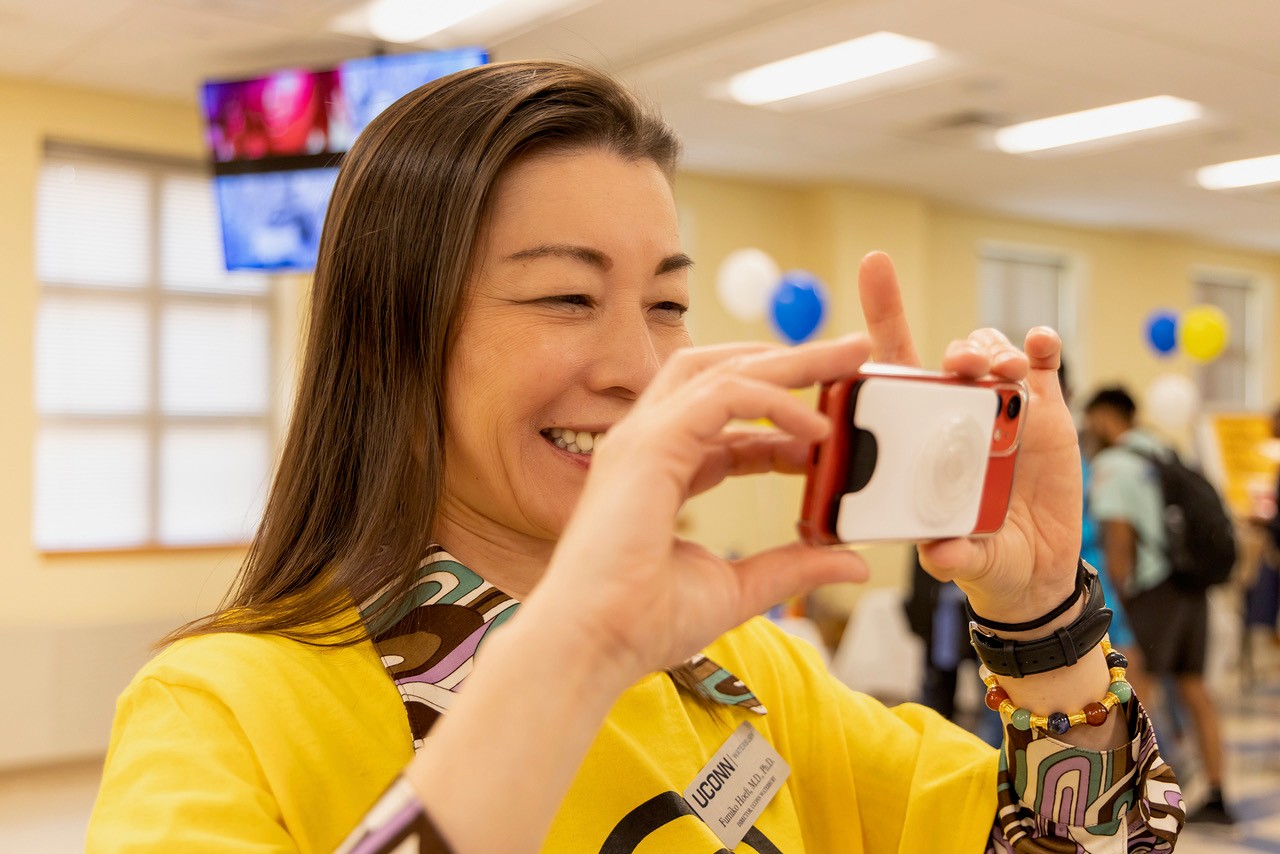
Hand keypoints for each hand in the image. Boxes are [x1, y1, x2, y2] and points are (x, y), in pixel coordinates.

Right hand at [530, 336, 873, 678]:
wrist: (592, 644)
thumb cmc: (640, 623)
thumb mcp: (737, 589)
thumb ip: (792, 567)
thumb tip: (850, 561)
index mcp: (661, 473)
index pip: (727, 424)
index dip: (783, 421)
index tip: (833, 433)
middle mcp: (649, 444)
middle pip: (724, 375)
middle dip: (791, 362)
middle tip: (851, 354)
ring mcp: (644, 438)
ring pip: (723, 371)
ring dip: (789, 361)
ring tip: (845, 359)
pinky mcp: (650, 444)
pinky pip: (722, 396)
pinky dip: (773, 401)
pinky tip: (813, 428)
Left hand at [857, 252, 1081, 623]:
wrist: (1032, 574)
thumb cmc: (979, 557)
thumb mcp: (962, 559)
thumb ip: (952, 554)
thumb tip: (940, 554)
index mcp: (921, 436)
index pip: (894, 364)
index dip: (884, 312)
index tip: (874, 262)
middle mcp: (957, 413)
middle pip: (950, 357)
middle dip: (959, 348)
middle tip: (966, 365)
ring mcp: (1002, 408)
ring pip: (992, 353)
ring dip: (995, 349)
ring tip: (1004, 371)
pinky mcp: (1046, 414)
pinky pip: (1042, 367)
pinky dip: (1040, 347)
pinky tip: (1039, 344)